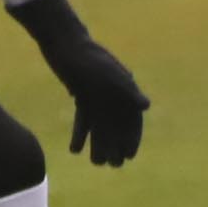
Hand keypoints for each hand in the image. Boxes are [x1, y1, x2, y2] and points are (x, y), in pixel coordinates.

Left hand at [8, 0, 147, 166]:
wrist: (62, 41)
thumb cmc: (86, 56)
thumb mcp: (106, 73)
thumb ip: (126, 89)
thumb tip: (146, 106)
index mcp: (124, 87)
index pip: (132, 118)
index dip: (132, 138)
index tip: (129, 156)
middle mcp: (113, 92)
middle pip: (116, 124)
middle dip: (115, 145)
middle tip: (112, 165)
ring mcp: (97, 93)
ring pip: (100, 124)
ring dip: (98, 143)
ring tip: (96, 163)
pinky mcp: (81, 93)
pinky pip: (84, 118)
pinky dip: (81, 133)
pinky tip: (75, 150)